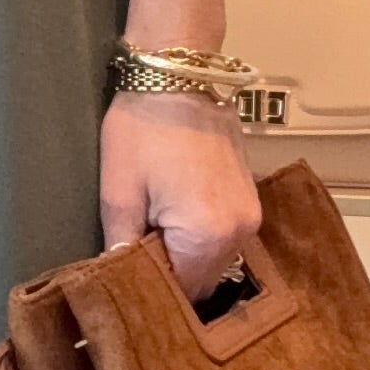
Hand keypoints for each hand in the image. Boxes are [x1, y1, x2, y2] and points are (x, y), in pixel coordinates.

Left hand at [99, 87, 262, 301]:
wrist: (179, 77)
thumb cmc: (144, 127)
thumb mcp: (119, 192)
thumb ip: (121, 247)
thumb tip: (118, 281)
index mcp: (207, 234)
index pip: (180, 292)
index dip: (151, 292)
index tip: (128, 283)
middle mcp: (240, 231)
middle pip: (201, 282)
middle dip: (169, 275)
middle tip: (135, 256)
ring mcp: (250, 215)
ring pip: (213, 261)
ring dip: (184, 257)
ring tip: (152, 231)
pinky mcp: (250, 199)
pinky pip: (224, 238)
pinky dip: (199, 238)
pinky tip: (172, 218)